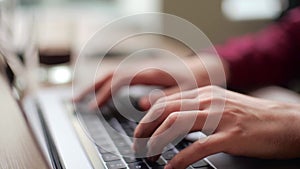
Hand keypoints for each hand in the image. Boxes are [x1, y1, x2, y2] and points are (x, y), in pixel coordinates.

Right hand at [75, 54, 227, 109]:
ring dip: (98, 85)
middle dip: (92, 87)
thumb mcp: (185, 92)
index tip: (93, 108)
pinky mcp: (145, 72)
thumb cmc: (197, 80)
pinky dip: (109, 84)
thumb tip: (142, 104)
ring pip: (114, 73)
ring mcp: (143, 68)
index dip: (103, 94)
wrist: (205, 67)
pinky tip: (106, 92)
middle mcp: (143, 67)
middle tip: (76, 101)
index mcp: (150, 71)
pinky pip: (122, 76)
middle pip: (110, 74)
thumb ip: (164, 98)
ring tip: (84, 97)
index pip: (118, 80)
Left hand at [133, 86, 299, 168]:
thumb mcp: (220, 105)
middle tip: (138, 144)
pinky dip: (180, 159)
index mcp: (205, 94)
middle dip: (146, 128)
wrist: (286, 122)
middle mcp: (209, 101)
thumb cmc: (252, 116)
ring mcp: (220, 117)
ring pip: (176, 124)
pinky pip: (198, 147)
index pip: (166, 102)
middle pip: (165, 110)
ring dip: (158, 141)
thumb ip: (196, 107)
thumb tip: (170, 114)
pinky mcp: (231, 135)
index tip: (139, 131)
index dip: (147, 117)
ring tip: (150, 155)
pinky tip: (171, 168)